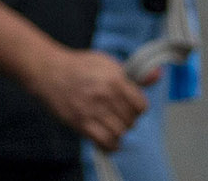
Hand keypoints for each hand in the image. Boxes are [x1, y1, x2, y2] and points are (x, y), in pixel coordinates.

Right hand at [31, 45, 149, 147]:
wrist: (49, 71)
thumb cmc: (79, 66)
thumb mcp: (107, 62)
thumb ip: (133, 73)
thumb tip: (158, 75)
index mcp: (114, 78)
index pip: (141, 105)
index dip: (139, 108)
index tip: (133, 107)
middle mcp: (105, 95)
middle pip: (131, 120)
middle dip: (129, 120)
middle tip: (121, 116)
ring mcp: (93, 110)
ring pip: (120, 133)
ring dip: (120, 132)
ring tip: (115, 126)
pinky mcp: (81, 123)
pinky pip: (104, 142)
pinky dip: (111, 145)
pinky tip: (110, 140)